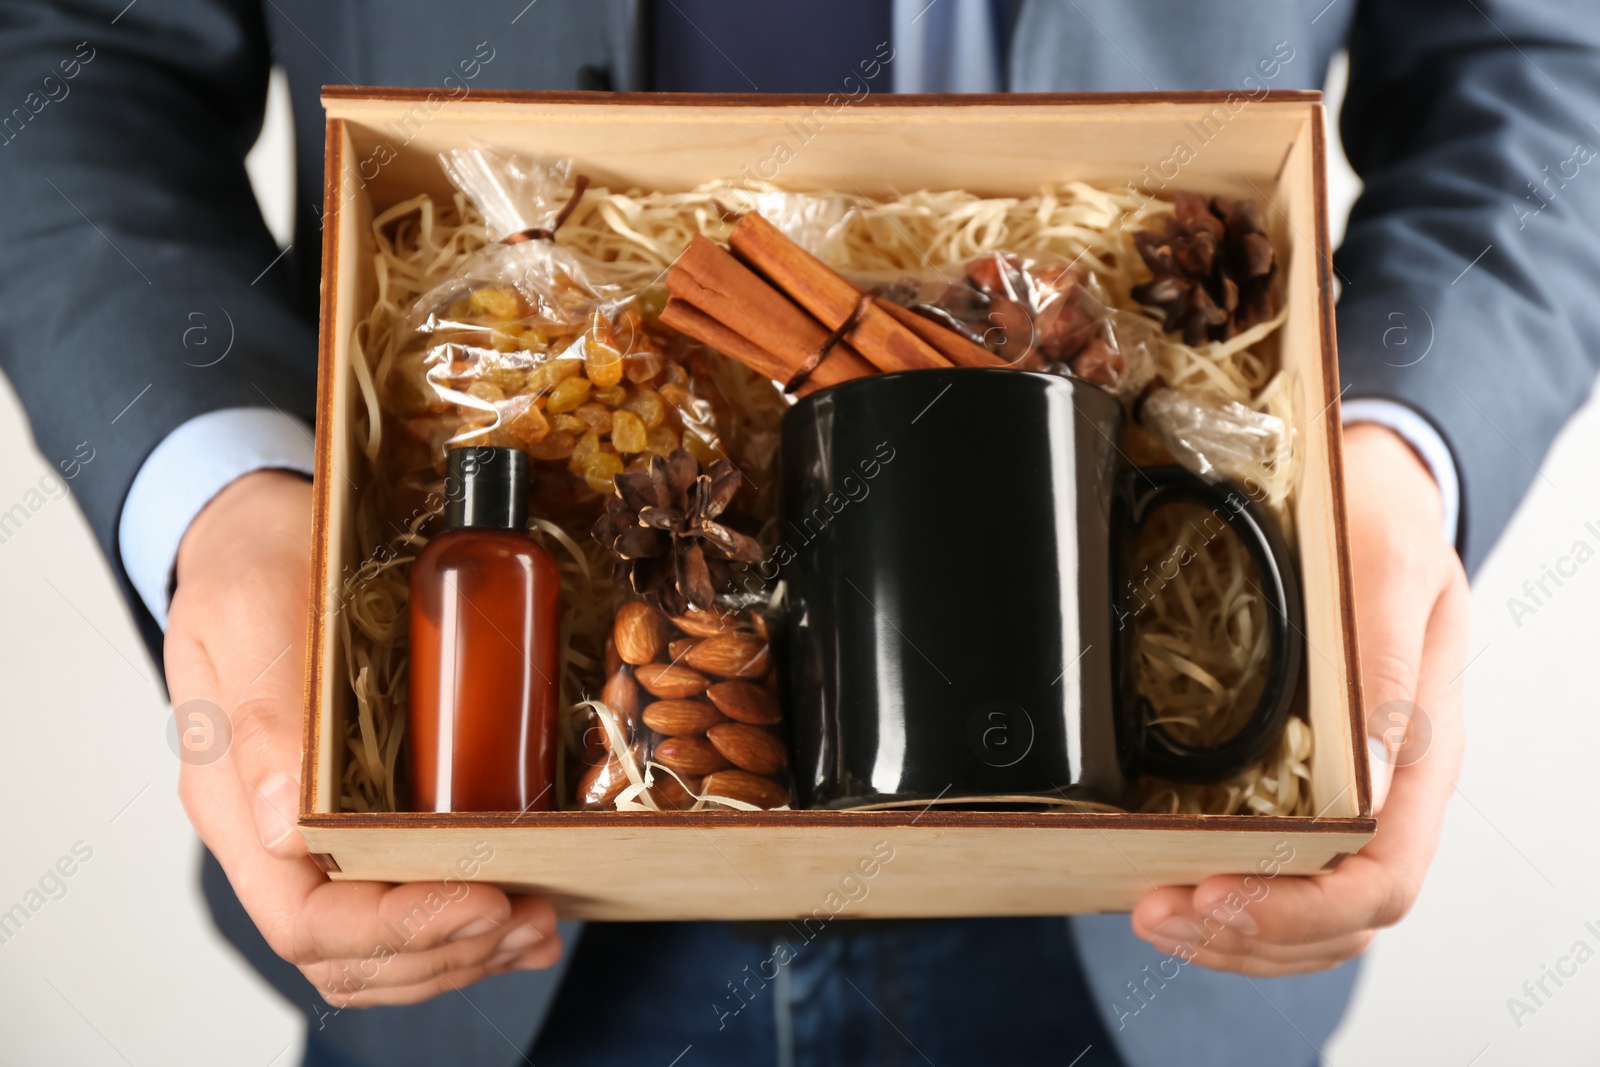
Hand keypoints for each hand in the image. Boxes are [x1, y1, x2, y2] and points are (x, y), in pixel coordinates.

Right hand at [167, 470, 560, 1005]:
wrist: (254, 530)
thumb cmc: (250, 562)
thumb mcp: (251, 611)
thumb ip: (263, 717)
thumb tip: (286, 828)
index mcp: (235, 801)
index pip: (304, 920)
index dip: (397, 929)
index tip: (485, 899)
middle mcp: (269, 834)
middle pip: (349, 952)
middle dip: (446, 948)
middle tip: (532, 914)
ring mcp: (310, 832)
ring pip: (377, 947)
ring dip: (462, 951)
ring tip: (539, 926)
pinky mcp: (358, 814)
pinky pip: (400, 902)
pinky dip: (462, 925)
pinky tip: (521, 911)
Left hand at [1130, 423, 1468, 974]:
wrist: (1369, 495)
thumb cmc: (1383, 526)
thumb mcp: (1388, 566)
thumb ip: (1386, 663)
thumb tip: (1376, 775)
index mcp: (1422, 752)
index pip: (1382, 877)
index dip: (1298, 907)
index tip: (1212, 892)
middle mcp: (1392, 791)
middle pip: (1341, 918)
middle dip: (1245, 933)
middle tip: (1151, 912)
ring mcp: (1353, 796)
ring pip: (1311, 915)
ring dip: (1228, 934)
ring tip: (1150, 914)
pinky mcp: (1309, 785)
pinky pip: (1282, 876)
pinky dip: (1227, 901)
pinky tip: (1168, 887)